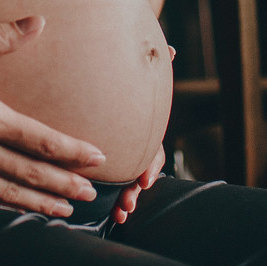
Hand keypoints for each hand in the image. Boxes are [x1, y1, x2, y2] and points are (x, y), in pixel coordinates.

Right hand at [0, 15, 106, 216]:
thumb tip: (37, 21)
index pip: (41, 140)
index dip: (72, 151)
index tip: (97, 157)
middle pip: (31, 174)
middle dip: (64, 185)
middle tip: (90, 195)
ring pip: (7, 195)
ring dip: (39, 204)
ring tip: (64, 213)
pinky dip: (1, 211)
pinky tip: (14, 215)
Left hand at [110, 45, 173, 224]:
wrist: (95, 82)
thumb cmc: (116, 77)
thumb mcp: (132, 75)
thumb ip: (152, 64)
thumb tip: (172, 49)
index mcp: (140, 126)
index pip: (152, 149)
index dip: (150, 165)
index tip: (144, 179)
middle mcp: (132, 142)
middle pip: (140, 170)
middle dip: (136, 187)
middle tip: (130, 200)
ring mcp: (120, 154)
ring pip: (128, 182)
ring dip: (127, 198)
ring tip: (122, 213)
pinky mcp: (102, 163)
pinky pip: (112, 187)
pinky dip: (115, 202)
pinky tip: (113, 217)